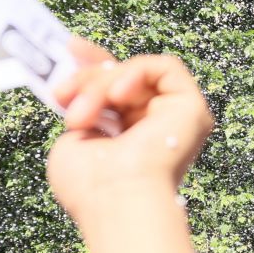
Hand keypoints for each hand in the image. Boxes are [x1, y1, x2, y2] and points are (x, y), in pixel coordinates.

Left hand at [47, 42, 212, 220]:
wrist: (116, 201)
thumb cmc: (90, 188)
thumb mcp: (71, 139)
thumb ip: (78, 108)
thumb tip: (72, 80)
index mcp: (129, 139)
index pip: (115, 92)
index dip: (92, 68)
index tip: (69, 50)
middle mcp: (157, 129)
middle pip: (124, 78)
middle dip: (89, 74)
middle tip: (62, 91)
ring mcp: (176, 119)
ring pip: (134, 74)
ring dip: (100, 84)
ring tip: (82, 115)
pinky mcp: (192, 109)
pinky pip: (165, 68)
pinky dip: (135, 72)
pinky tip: (117, 95)